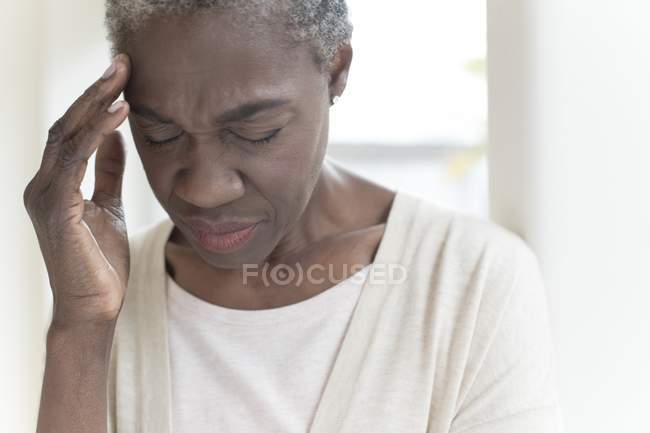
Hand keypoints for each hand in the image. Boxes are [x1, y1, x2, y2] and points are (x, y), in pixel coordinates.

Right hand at [23, 54, 131, 327]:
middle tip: (122, 63)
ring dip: (95, 103)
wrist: (96, 308)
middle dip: (94, 92)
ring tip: (122, 78)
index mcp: (55, 184)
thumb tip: (117, 136)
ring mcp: (45, 195)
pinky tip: (119, 112)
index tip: (121, 77)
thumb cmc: (101, 262)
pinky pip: (75, 160)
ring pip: (67, 136)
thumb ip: (108, 172)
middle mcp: (43, 184)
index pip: (71, 131)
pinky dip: (97, 132)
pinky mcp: (56, 208)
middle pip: (66, 125)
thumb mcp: (109, 206)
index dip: (93, 102)